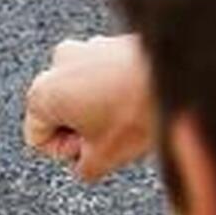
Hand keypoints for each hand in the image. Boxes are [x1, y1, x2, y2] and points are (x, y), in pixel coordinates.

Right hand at [24, 34, 153, 182]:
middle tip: (107, 139)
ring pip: (79, 96)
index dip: (64, 153)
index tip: (86, 151)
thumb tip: (83, 165)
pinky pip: (99, 78)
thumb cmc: (136, 116)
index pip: (37, 139)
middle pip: (57, 114)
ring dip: (95, 112)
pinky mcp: (107, 44)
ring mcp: (83, 49)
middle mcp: (57, 66)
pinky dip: (111, 94)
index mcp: (43, 95)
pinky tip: (130, 104)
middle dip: (80, 131)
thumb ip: (80, 170)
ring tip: (122, 121)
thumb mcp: (101, 160)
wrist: (178, 80)